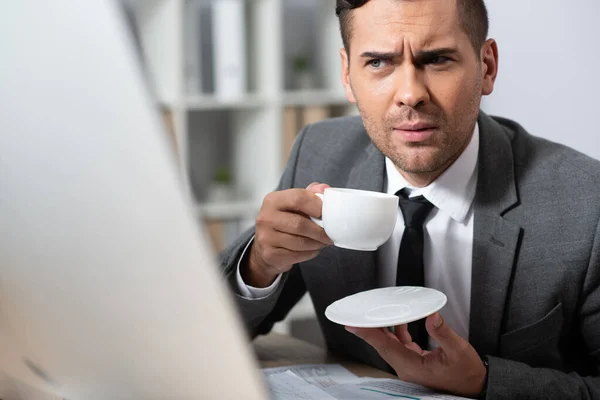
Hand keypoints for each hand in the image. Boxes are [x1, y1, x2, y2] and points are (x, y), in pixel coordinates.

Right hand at [242, 182, 332, 287]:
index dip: (316, 205)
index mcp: (272, 200)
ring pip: (300, 242)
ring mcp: (265, 237)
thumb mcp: (293, 204)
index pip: (298, 198)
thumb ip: (310, 194)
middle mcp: (266, 218)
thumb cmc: (284, 221)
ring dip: (316, 243)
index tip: (326, 213)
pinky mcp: (269, 254)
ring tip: (323, 242)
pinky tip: (312, 249)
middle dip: (319, 231)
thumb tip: (325, 189)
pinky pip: (297, 255)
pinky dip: (310, 253)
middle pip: (300, 224)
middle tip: (330, 234)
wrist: (264, 246)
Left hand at [346, 313, 486, 397]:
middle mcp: (407, 367)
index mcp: (412, 367)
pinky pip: (400, 345)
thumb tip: (431, 316)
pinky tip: (400, 320)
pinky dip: (397, 331)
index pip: (385, 347)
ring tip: (375, 313)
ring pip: (389, 345)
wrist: (476, 386)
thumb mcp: (458, 351)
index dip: (368, 334)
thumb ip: (443, 333)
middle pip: (383, 345)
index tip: (353, 325)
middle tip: (359, 314)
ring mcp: (410, 366)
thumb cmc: (467, 373)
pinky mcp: (415, 362)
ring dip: (382, 329)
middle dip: (370, 329)